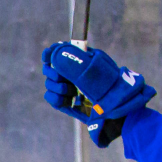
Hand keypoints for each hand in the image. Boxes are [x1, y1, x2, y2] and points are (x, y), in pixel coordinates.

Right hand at [41, 42, 155, 146]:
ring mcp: (66, 87)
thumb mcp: (93, 69)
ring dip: (58, 87)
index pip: (57, 52)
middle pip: (49, 68)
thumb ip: (73, 61)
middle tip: (61, 77)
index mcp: (78, 60)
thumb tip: (55, 55)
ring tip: (73, 93)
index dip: (50, 53)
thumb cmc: (108, 86)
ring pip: (49, 83)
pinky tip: (67, 100)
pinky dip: (56, 98)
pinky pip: (50, 97)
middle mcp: (70, 73)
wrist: (114, 109)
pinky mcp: (64, 102)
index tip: (48, 56)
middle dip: (53, 73)